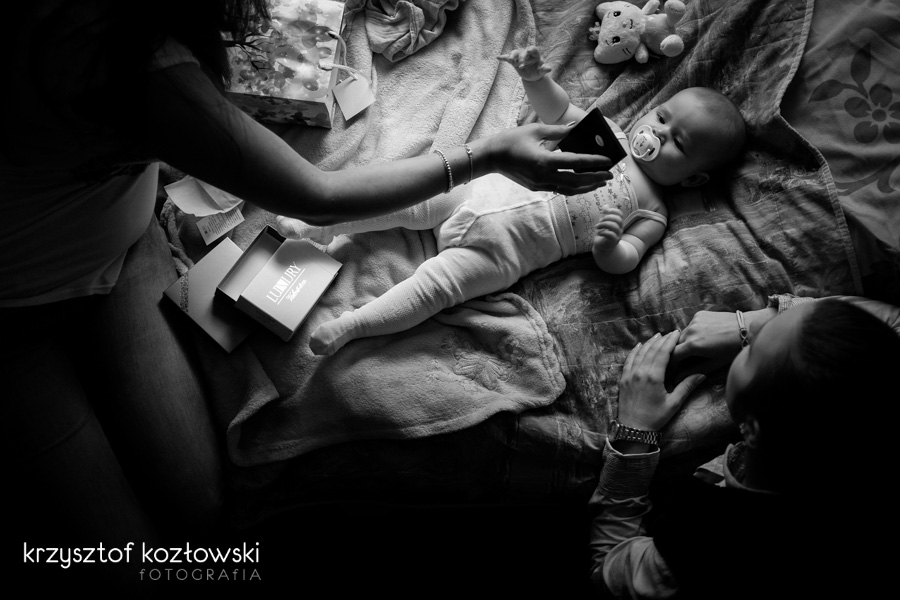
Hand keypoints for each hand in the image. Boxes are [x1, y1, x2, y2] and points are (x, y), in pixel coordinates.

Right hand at [484, 123, 612, 193]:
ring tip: (600, 182)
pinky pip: (559, 189)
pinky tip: (581, 184)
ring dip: (586, 187)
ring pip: (569, 189)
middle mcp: (544, 176)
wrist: (491, 157)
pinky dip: (573, 187)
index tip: (608, 162)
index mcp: (545, 161)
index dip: (594, 162)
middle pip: (576, 181)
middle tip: (610, 175)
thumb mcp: (536, 130)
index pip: (576, 163)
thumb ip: (558, 131)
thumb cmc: (512, 140)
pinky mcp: (537, 187)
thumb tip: (576, 127)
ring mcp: (540, 184)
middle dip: (595, 179)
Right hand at [497, 46, 550, 81]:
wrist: (532, 76)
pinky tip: (498, 57)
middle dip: (521, 58)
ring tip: (510, 60)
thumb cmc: (538, 71)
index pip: (533, 49)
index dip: (531, 49)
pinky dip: (503, 57)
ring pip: (514, 53)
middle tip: (521, 66)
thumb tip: (549, 69)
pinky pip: (508, 58)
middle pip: (522, 52)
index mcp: (535, 53)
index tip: (529, 50)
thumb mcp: (541, 71)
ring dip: (512, 56)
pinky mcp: (513, 61)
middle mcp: (526, 53)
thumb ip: (544, 69)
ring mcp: (519, 56)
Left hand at [592, 207, 623, 251]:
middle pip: (618, 219)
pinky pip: (611, 235)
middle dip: (608, 218)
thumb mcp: (603, 223)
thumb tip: (606, 205)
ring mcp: (617, 235)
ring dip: (604, 224)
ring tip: (597, 227)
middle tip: (600, 221)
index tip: (604, 212)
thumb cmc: (603, 234)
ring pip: (614, 226)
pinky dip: (603, 232)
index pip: (619, 214)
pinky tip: (599, 233)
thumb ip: (605, 215)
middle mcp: (620, 228)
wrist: (602, 247)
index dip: (612, 211)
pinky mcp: (613, 241)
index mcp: (617, 223)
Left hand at [618, 331, 705, 432]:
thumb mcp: (674, 403)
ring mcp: (630, 375)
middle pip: (652, 350)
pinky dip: (634, 351)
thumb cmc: (655, 418)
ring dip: (649, 343)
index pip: (663, 352)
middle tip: (670, 333)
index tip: (676, 333)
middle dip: (662, 339)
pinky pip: (628, 360)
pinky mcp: (623, 379)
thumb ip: (687, 386)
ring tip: (658, 336)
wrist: (633, 429)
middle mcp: (640, 372)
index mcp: (653, 376)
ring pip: (640, 353)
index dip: (670, 341)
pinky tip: (639, 346)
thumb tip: (701, 374)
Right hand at [668, 307, 777, 381]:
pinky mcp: (699, 314)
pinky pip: (690, 326)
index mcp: (693, 345)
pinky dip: (692, 332)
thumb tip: (676, 378)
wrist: (748, 329)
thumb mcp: (713, 364)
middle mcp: (690, 330)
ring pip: (682, 334)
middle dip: (678, 353)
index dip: (671, 364)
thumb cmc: (732, 350)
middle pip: (675, 344)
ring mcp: (694, 320)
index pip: (672, 356)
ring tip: (698, 348)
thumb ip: (692, 371)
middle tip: (686, 360)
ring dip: (685, 342)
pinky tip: (704, 336)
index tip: (674, 369)